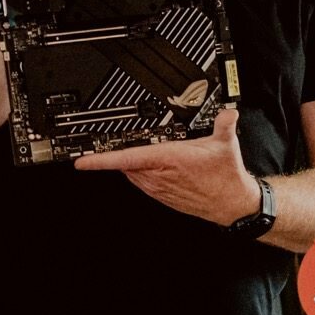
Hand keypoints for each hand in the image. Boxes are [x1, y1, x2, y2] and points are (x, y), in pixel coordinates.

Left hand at [74, 108, 261, 226]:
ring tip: (139, 153)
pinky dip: (140, 174)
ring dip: (131, 164)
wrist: (232, 203)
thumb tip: (227, 111)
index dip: (101, 160)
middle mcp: (160, 176)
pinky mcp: (163, 197)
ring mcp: (159, 189)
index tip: (82, 161)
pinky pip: (141, 183)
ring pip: (132, 174)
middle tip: (115, 143)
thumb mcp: (226, 143)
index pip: (126, 159)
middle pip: (125, 165)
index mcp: (169, 160)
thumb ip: (224, 122)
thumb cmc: (226, 177)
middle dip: (118, 154)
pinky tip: (151, 167)